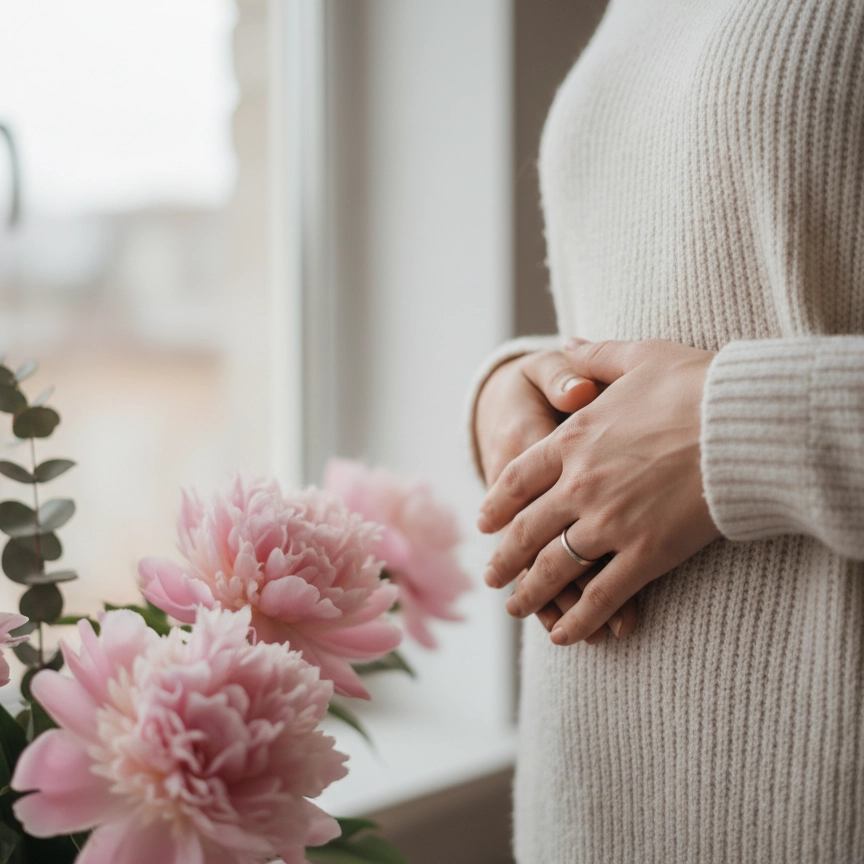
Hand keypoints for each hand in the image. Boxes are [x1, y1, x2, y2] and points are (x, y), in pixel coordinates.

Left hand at [478, 338, 720, 645]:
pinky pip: (601, 595)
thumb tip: (570, 343)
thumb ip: (594, 356)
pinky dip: (579, 619)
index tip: (486, 525)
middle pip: (525, 532)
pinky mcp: (645, 554)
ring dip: (530, 594)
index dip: (497, 506)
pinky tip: (565, 636)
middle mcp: (580, 485)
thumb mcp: (638, 355)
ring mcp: (609, 522)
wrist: (744, 422)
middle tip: (493, 578)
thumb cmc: (695, 385)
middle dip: (505, 560)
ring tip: (516, 610)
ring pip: (554, 568)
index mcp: (572, 440)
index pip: (517, 479)